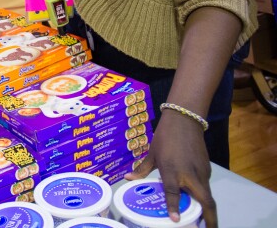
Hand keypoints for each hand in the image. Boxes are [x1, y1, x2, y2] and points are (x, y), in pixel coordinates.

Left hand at [127, 111, 216, 226]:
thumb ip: (142, 169)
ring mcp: (202, 173)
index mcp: (173, 171)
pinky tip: (194, 200)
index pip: (174, 194)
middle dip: (209, 219)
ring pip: (208, 196)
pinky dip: (203, 196)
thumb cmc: (165, 138)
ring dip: (205, 209)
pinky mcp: (207, 169)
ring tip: (199, 220)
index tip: (176, 221)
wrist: (185, 120)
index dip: (174, 209)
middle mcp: (191, 175)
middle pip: (206, 202)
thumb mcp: (152, 154)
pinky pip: (205, 186)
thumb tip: (128, 178)